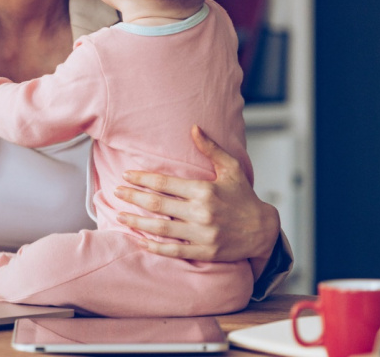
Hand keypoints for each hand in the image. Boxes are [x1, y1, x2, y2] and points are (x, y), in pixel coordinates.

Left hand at [114, 125, 279, 266]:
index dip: (142, 179)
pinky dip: (155, 247)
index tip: (126, 175)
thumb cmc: (244, 197)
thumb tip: (193, 128)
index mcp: (205, 190)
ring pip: (160, 229)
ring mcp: (202, 235)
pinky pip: (174, 250)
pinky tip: (140, 241)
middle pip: (157, 205)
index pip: (165, 183)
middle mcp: (202, 213)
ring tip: (120, 215)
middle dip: (133, 197)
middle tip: (116, 192)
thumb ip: (210, 149)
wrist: (263, 230)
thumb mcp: (231, 168)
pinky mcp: (204, 252)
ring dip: (137, 222)